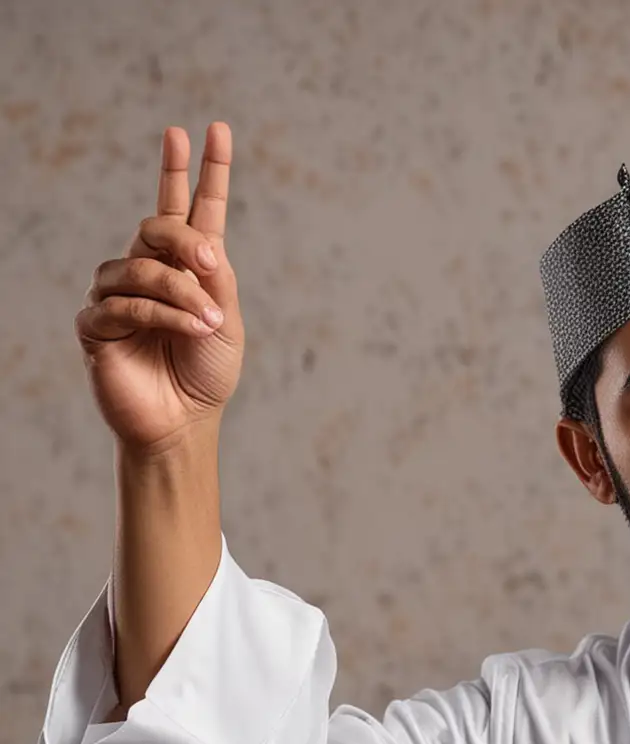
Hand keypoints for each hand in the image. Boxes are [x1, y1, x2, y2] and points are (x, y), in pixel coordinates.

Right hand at [75, 123, 243, 453]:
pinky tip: (190, 329)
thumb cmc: (207, 375)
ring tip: (209, 323)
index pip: (190, 207)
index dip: (200, 169)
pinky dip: (164, 315)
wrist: (185, 423)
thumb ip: (217, 279)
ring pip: (142, 267)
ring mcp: (116, 293)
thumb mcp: (227, 323)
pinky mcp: (97, 323)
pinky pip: (127, 304)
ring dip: (182, 293)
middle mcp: (147, 270)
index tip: (213, 129)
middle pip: (159, 224)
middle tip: (212, 266)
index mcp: (185, 266)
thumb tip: (202, 243)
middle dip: (187, 241)